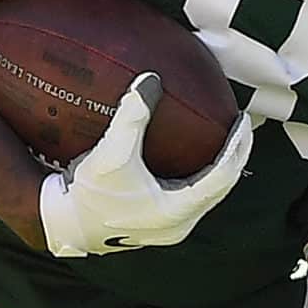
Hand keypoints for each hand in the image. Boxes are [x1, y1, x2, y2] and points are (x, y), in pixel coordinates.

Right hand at [38, 72, 252, 256]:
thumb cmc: (88, 194)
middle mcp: (179, 224)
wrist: (63, 225)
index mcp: (176, 210)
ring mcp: (170, 228)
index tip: (244, 120)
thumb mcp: (110, 153)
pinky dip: (200, 176)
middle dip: (235, 156)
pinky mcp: (158, 225)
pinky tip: (193, 158)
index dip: (238, 146)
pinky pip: (191, 198)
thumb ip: (132, 115)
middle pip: (222, 187)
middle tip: (241, 127)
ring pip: (207, 195)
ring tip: (224, 140)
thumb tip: (150, 80)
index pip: (223, 174)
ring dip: (219, 168)